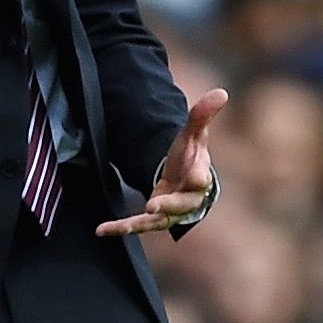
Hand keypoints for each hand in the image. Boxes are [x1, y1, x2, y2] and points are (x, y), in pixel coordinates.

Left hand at [97, 88, 225, 236]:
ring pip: (157, 221)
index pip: (201, 177)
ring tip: (122, 226)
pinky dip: (121, 228)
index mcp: (199, 177)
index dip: (199, 176)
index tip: (197, 177)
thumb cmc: (191, 155)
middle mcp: (187, 199)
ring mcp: (170, 211)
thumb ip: (202, 114)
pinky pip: (138, 225)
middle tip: (154, 206)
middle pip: (180, 204)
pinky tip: (101, 230)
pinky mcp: (154, 218)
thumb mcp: (194, 133)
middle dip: (169, 206)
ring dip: (139, 224)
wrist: (186, 178)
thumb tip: (221, 92)